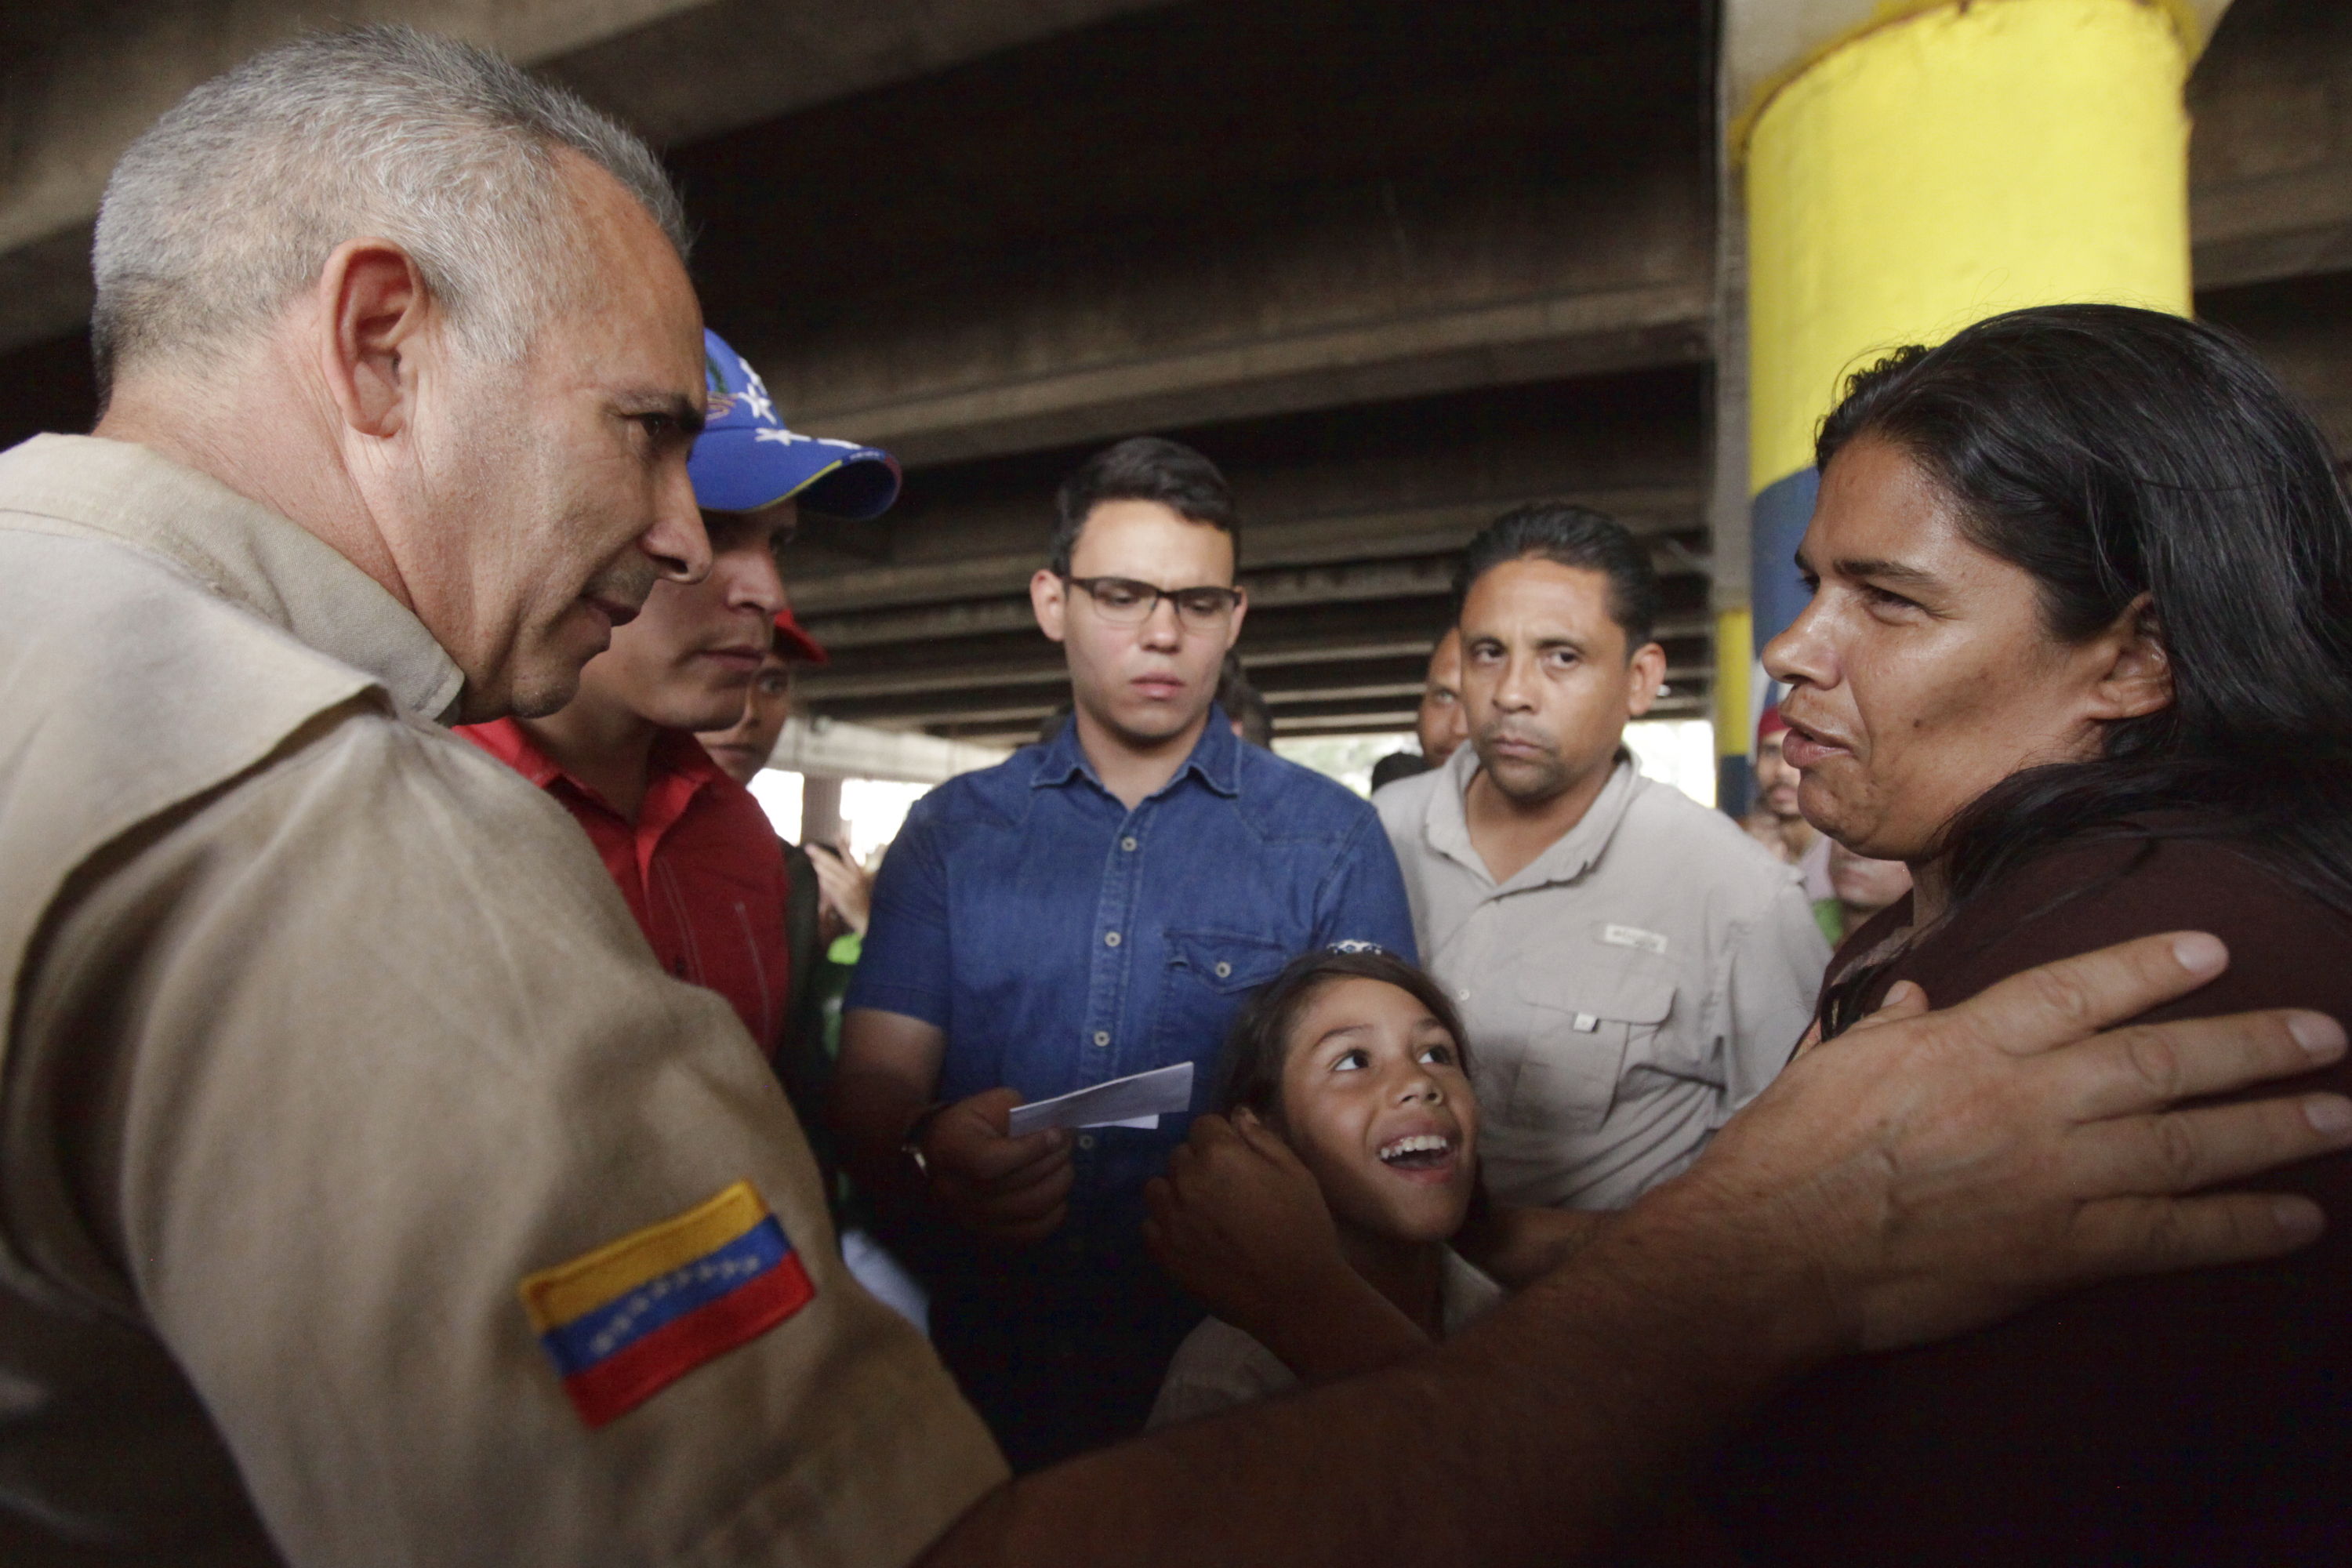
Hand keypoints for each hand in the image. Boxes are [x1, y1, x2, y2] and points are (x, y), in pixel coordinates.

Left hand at [809, 840, 872, 936]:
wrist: (866, 919)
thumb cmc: (861, 901)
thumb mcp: (860, 884)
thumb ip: (849, 873)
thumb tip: (836, 864)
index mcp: (859, 873)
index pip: (849, 856)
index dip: (843, 846)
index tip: (837, 835)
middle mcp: (853, 878)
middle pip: (833, 863)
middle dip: (820, 854)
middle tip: (809, 847)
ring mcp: (846, 887)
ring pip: (828, 873)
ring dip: (818, 866)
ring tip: (811, 859)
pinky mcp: (839, 896)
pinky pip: (827, 886)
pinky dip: (822, 881)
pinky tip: (817, 877)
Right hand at [921, 1087, 1072, 1244]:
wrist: (933, 1160)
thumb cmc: (964, 1127)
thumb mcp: (986, 1106)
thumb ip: (1018, 1112)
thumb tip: (1051, 1130)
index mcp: (954, 1153)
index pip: (993, 1162)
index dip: (1031, 1148)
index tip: (1055, 1133)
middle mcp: (960, 1193)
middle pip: (1019, 1185)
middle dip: (1055, 1159)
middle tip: (1067, 1143)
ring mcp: (973, 1219)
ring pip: (1031, 1209)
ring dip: (1059, 1184)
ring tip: (1063, 1166)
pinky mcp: (987, 1235)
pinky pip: (1030, 1234)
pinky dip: (1053, 1215)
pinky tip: (1057, 1196)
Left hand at [1144, 1110, 1350, 1342]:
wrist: (1294, 1294)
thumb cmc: (1303, 1228)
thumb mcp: (1295, 1173)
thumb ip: (1261, 1138)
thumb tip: (1237, 1113)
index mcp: (1220, 1155)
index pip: (1204, 1125)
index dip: (1222, 1139)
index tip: (1238, 1159)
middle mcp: (1187, 1180)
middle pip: (1181, 1155)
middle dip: (1200, 1164)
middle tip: (1226, 1189)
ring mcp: (1170, 1218)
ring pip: (1158, 1187)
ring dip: (1176, 1192)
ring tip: (1203, 1212)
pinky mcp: (1163, 1252)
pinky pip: (1150, 1224)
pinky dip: (1166, 1224)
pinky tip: (1191, 1236)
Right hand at [1669, 931, 2351, 1358]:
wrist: (1771, 1248)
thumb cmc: (1789, 1153)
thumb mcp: (1831, 1061)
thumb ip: (1887, 1024)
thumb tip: (1914, 997)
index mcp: (1964, 1041)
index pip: (2078, 988)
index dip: (2152, 967)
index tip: (2215, 951)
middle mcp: (2022, 1097)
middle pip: (2160, 1059)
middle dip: (2252, 1045)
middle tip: (2325, 1034)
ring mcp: (2047, 1175)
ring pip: (2184, 1140)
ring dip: (2272, 1126)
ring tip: (2336, 1114)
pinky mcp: (2056, 1251)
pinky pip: (2171, 1235)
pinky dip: (2241, 1227)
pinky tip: (2296, 1218)